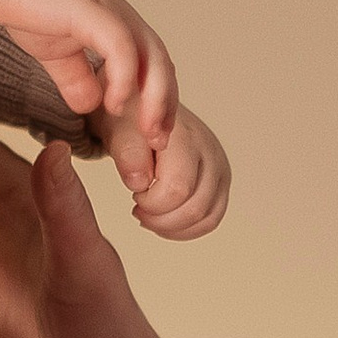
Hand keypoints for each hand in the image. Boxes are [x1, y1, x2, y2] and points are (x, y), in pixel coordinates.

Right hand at [0, 0, 175, 194]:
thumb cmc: (22, 2)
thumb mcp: (56, 52)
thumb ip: (75, 77)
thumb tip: (91, 105)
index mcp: (115, 23)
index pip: (150, 64)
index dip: (158, 100)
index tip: (154, 136)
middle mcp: (120, 13)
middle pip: (160, 62)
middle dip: (164, 105)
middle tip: (160, 142)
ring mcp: (109, 8)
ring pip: (149, 55)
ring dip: (155, 96)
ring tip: (148, 130)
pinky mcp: (91, 7)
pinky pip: (119, 46)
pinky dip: (123, 77)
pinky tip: (114, 104)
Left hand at [119, 98, 229, 241]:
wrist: (144, 108)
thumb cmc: (129, 120)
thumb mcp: (117, 128)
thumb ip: (128, 152)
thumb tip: (140, 184)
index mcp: (185, 136)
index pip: (177, 189)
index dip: (151, 204)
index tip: (134, 194)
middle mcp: (210, 151)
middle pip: (195, 209)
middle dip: (160, 219)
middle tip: (138, 209)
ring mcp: (219, 167)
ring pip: (207, 218)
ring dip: (173, 227)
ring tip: (149, 214)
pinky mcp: (219, 181)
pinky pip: (212, 219)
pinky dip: (186, 228)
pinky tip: (163, 219)